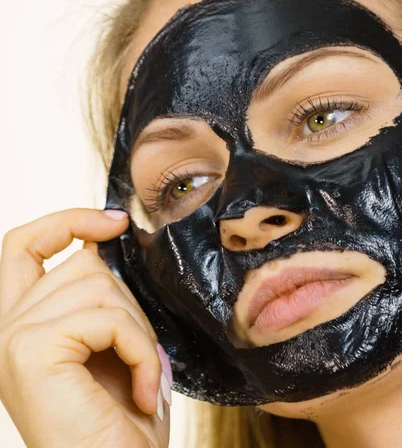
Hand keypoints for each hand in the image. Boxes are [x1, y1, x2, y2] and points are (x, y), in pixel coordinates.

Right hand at [0, 209, 170, 447]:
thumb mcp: (112, 346)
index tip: (113, 221)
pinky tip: (143, 391)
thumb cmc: (121, 424)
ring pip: (100, 287)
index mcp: (23, 324)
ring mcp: (12, 337)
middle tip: (142, 360)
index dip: (66, 220)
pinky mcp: (30, 349)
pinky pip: (108, 318)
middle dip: (131, 308)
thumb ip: (97, 299)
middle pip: (83, 267)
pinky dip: (141, 351)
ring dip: (140, 334)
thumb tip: (103, 248)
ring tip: (144, 378)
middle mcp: (6, 327)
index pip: (23, 245)